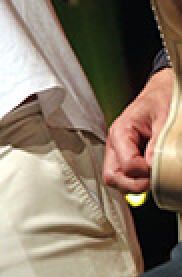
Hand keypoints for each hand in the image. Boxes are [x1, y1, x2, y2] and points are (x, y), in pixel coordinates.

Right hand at [103, 67, 173, 193]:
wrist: (160, 90)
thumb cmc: (160, 99)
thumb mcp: (164, 117)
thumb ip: (157, 143)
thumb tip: (152, 166)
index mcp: (120, 132)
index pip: (126, 165)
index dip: (145, 173)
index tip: (158, 169)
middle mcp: (115, 143)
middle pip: (112, 177)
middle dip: (133, 185)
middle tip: (152, 182)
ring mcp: (118, 150)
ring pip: (116, 179)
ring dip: (133, 184)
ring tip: (151, 178)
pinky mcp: (125, 155)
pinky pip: (123, 175)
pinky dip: (135, 180)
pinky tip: (148, 174)